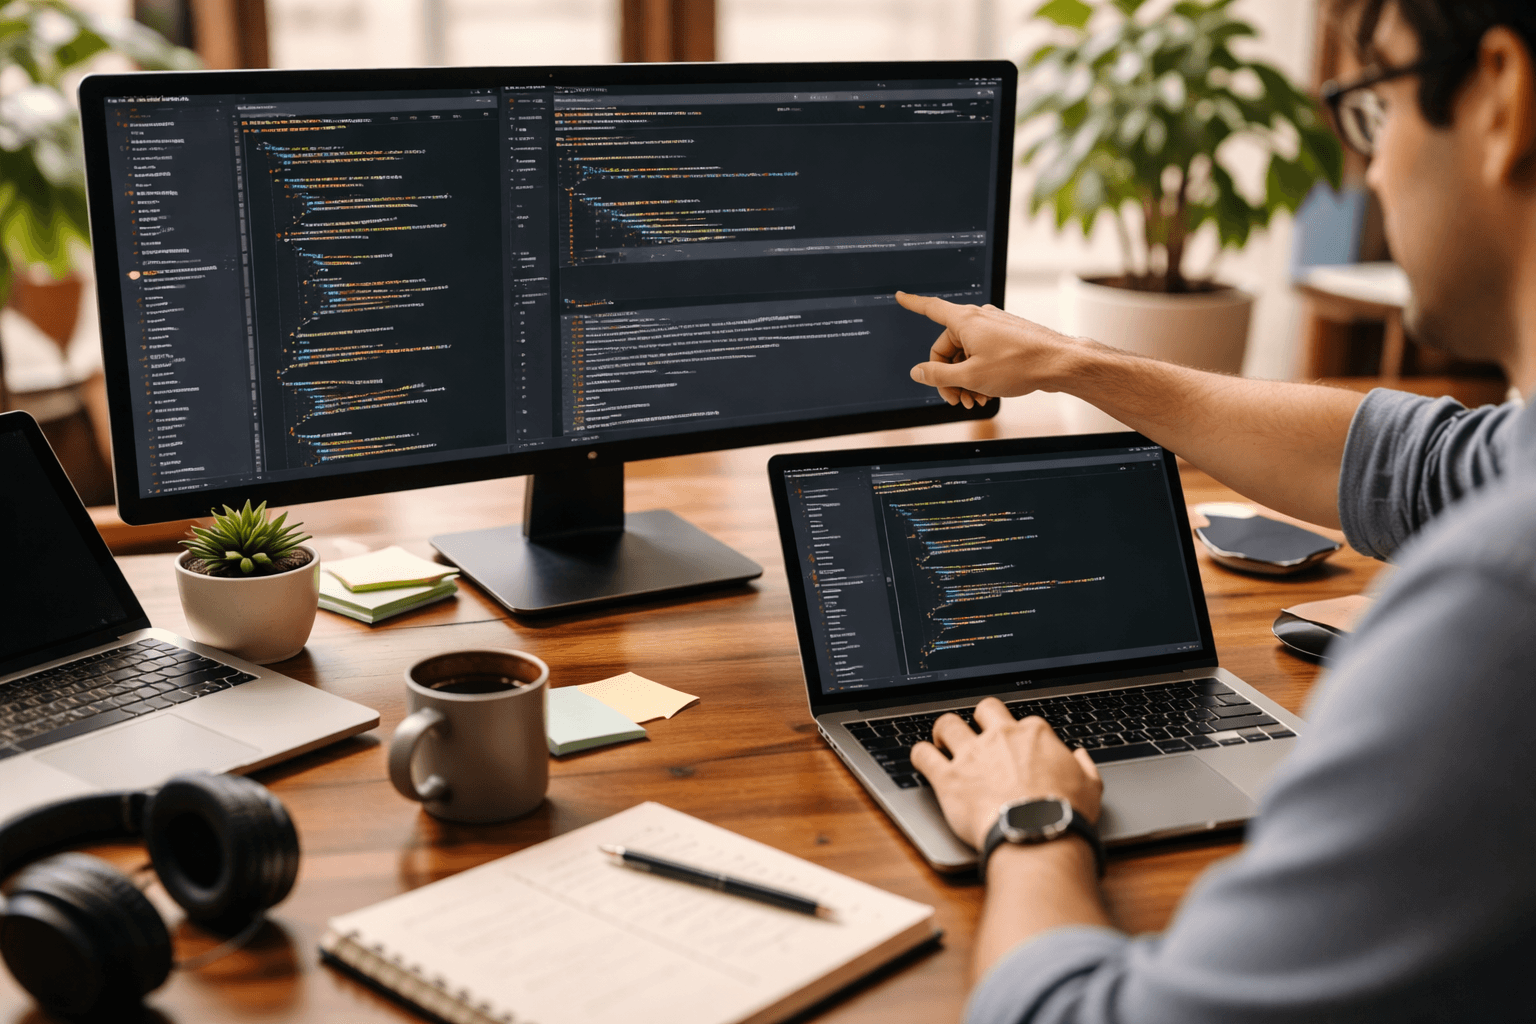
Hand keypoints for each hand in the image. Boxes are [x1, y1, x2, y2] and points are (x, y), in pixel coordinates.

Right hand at [897, 291, 1093, 408]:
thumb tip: (917, 372)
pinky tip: (986, 395)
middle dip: (947, 376)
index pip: (930, 308)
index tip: (900, 296)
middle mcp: (978, 319)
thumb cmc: (1018, 365)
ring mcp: (994, 328)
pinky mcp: (1006, 339)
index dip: (912, 303)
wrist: (1059, 363)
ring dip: (964, 380)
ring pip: (966, 355)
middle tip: (955, 400)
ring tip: (973, 401)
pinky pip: (982, 355)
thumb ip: (938, 375)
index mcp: (965, 321)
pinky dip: (979, 374)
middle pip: (947, 348)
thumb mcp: (971, 376)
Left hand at [910, 697, 1102, 849]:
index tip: (1016, 748)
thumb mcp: (1090, 787)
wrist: (1037, 836)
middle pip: (984, 709)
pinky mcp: (948, 778)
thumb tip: (1079, 757)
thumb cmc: (1064, 814)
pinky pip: (923, 755)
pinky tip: (922, 759)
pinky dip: (920, 755)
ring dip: (944, 731)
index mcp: (1033, 735)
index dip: (1019, 735)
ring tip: (943, 741)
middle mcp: (1000, 737)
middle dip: (979, 718)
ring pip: (947, 724)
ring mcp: (972, 755)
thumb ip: (1084, 767)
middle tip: (977, 734)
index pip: (1023, 722)